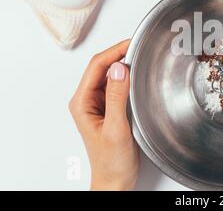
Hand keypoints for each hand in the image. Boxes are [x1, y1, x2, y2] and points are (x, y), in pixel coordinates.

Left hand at [69, 40, 138, 190]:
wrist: (114, 179)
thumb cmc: (111, 161)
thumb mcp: (116, 128)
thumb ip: (116, 98)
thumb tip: (119, 69)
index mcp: (82, 103)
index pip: (96, 67)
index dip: (114, 51)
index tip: (131, 43)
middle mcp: (87, 100)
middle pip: (102, 67)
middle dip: (119, 53)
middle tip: (138, 46)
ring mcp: (98, 103)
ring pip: (110, 74)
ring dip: (123, 64)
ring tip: (140, 57)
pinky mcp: (109, 107)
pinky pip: (117, 85)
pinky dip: (127, 77)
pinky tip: (137, 75)